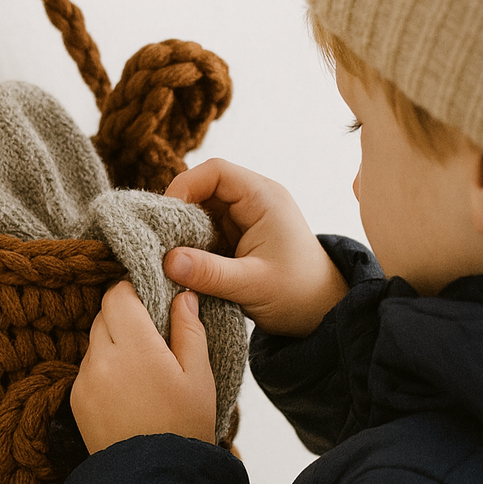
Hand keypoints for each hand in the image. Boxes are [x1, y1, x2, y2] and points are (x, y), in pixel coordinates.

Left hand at [71, 281, 216, 452]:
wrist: (153, 479)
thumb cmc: (184, 427)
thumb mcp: (199, 376)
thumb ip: (189, 330)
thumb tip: (183, 296)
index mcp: (136, 348)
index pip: (117, 295)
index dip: (133, 291)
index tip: (151, 301)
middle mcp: (102, 359)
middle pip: (103, 315)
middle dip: (125, 317)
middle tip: (151, 336)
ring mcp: (85, 380)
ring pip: (94, 341)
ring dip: (113, 343)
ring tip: (141, 369)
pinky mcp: (76, 399)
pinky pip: (88, 368)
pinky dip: (104, 369)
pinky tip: (127, 391)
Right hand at [163, 158, 347, 335]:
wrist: (321, 311)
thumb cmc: (297, 294)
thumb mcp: (252, 285)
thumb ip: (210, 273)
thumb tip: (167, 260)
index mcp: (264, 198)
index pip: (215, 172)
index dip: (185, 187)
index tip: (164, 217)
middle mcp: (254, 200)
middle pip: (204, 188)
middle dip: (179, 213)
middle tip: (160, 243)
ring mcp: (245, 218)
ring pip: (201, 211)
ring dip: (184, 232)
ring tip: (170, 257)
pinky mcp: (238, 237)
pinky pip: (206, 231)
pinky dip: (192, 245)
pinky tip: (183, 265)